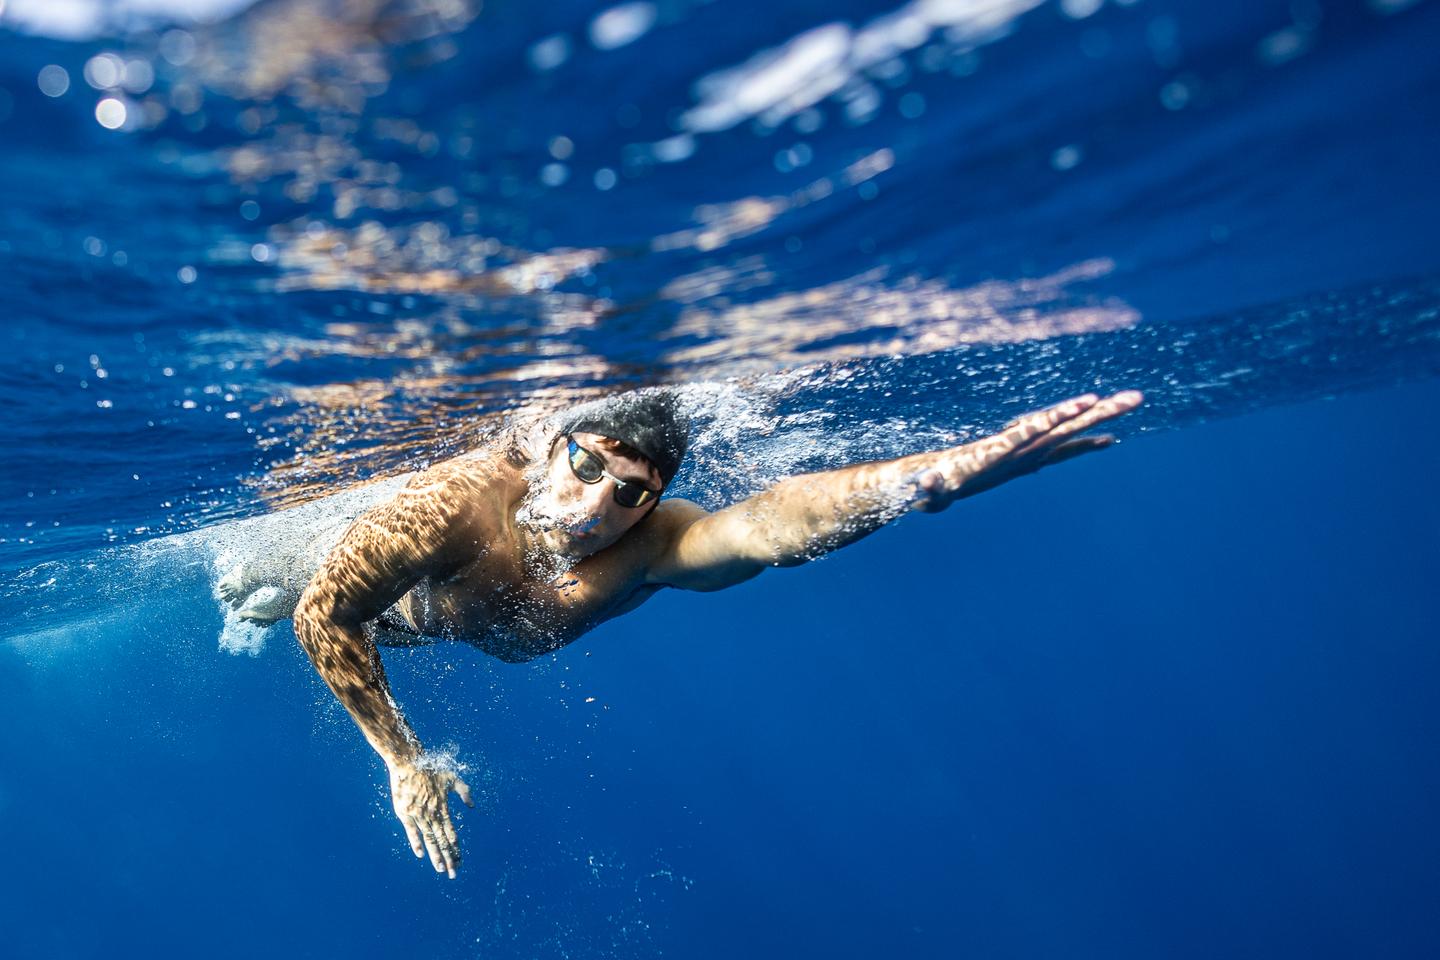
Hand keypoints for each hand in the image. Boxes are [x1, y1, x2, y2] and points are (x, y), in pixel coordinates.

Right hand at [387, 758, 473, 877]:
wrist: (408, 763)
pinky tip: (421, 855)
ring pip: (429, 840)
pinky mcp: (405, 813)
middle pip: (443, 841)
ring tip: (441, 869)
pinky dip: (416, 844)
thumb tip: (472, 806)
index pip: (452, 834)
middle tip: (454, 874)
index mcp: (444, 808)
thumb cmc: (431, 769)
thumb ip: (464, 791)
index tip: (461, 861)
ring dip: (436, 856)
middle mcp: (432, 814)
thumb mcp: (452, 778)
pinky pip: (411, 832)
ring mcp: (418, 815)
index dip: (456, 849)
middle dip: (449, 859)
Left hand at [910, 391, 1142, 511]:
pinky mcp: (1028, 460)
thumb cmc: (931, 486)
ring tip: (1131, 402)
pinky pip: (1063, 451)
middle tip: (1133, 397)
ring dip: (1099, 418)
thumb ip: (932, 489)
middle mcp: (1018, 445)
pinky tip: (1108, 440)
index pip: (1033, 429)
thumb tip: (926, 486)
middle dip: (1096, 411)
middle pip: (1063, 424)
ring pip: (1068, 432)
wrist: (930, 478)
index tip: (1083, 402)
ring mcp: (1026, 451)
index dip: (1058, 417)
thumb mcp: (931, 491)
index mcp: (1000, 449)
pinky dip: (1085, 445)